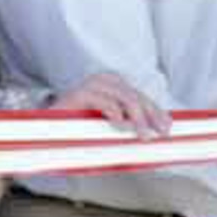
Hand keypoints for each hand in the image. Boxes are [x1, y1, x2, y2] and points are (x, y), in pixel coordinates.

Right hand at [52, 72, 169, 137]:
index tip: (168, 127)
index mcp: (114, 85)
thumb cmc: (81, 127)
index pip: (141, 97)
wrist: (49, 127)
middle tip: (160, 133)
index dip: (157, 112)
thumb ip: (128, 122)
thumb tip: (153, 131)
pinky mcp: (80, 93)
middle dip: (151, 116)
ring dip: (137, 119)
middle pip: (136, 97)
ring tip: (143, 135)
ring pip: (124, 98)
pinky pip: (104, 102)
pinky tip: (121, 126)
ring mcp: (92, 85)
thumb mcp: (110, 123)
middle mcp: (105, 81)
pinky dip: (115, 114)